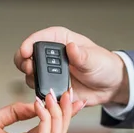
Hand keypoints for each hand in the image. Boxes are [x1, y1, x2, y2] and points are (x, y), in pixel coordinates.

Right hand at [14, 26, 128, 106]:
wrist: (110, 87)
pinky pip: (39, 90)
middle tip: (29, 68)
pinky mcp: (51, 88)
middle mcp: (51, 56)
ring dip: (31, 78)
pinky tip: (48, 94)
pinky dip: (40, 93)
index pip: (40, 38)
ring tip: (42, 83)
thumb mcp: (95, 59)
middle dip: (24, 62)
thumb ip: (82, 55)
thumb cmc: (104, 65)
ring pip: (30, 74)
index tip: (25, 51)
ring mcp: (49, 73)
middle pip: (27, 56)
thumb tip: (71, 47)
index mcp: (61, 41)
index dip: (29, 43)